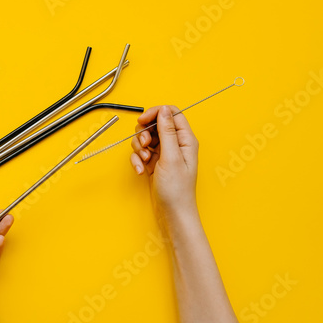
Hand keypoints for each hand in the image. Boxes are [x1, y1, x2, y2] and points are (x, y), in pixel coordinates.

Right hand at [130, 105, 198, 227]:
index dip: (155, 113)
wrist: (172, 213)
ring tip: (143, 161)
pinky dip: (137, 160)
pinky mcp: (154, 163)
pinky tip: (140, 171)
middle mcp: (175, 144)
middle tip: (145, 146)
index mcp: (185, 139)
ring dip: (139, 148)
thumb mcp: (171, 157)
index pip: (171, 113)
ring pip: (145, 138)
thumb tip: (164, 109)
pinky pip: (141, 152)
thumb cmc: (177, 190)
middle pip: (155, 124)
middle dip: (144, 133)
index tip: (142, 121)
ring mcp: (164, 153)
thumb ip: (167, 131)